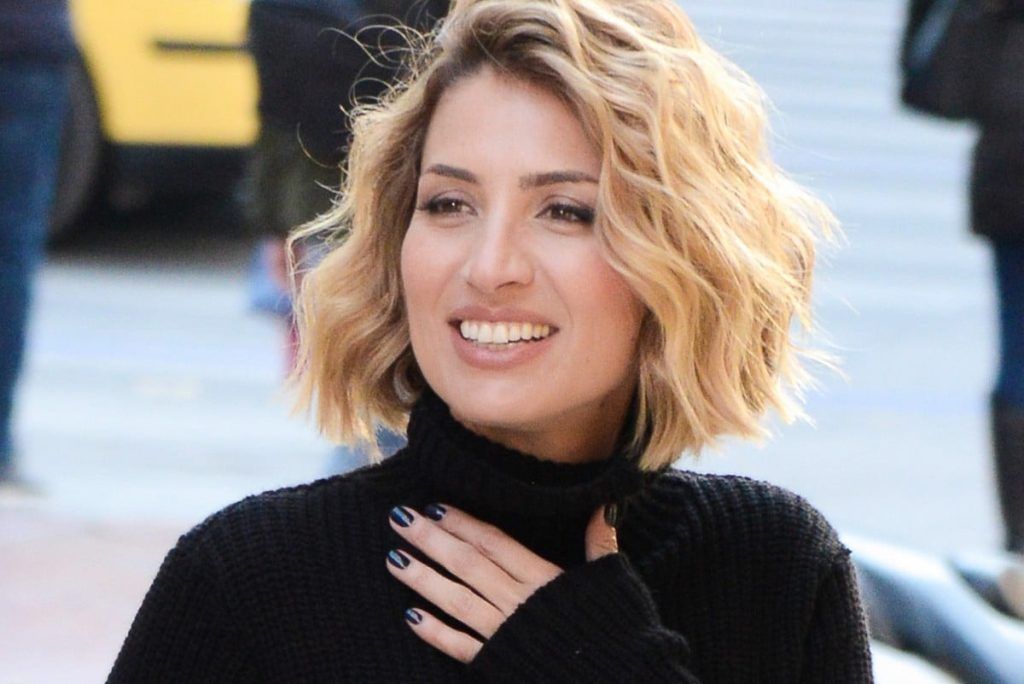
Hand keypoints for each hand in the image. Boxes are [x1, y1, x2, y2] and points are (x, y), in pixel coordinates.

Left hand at [385, 503, 618, 662]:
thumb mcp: (614, 579)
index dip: (462, 523)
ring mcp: (507, 634)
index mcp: (545, 577)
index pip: (494, 542)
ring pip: (456, 600)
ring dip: (423, 579)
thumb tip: (603, 506)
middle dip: (431, 540)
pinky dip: (435, 632)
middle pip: (467, 564)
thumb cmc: (623, 628)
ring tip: (394, 559)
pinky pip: (461, 647)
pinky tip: (410, 617)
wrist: (628, 679)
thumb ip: (601, 542)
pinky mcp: (500, 665)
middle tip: (399, 519)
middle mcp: (519, 601)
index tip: (433, 506)